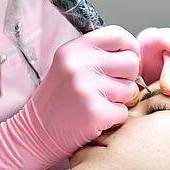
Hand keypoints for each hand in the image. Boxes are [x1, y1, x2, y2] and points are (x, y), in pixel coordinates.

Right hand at [0, 26, 140, 169]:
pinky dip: (113, 118)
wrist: (35, 134)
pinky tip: (94, 118)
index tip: (124, 60)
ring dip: (119, 100)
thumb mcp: (70, 65)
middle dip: (126, 77)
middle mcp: (79, 65)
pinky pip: (123, 112)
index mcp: (74, 49)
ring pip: (130, 89)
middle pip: (131, 62)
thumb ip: (98, 55)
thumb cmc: (59, 99)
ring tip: (96, 103)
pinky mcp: (95, 112)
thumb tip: (135, 52)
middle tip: (107, 88)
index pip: (118, 35)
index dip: (129, 48)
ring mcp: (86, 88)